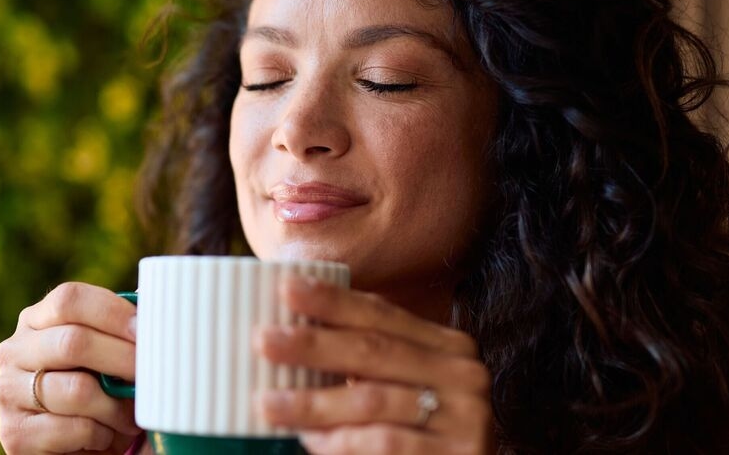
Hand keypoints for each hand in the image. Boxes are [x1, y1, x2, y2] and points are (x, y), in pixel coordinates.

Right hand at [0, 282, 143, 453]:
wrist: (75, 447)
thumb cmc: (97, 393)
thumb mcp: (105, 356)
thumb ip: (121, 331)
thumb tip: (154, 308)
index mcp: (35, 320)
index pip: (69, 299)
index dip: (112, 312)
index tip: (146, 332)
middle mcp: (13, 351)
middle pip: (72, 342)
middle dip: (122, 359)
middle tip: (151, 375)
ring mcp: (7, 392)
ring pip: (77, 390)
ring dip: (115, 407)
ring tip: (129, 417)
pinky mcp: (14, 433)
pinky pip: (74, 428)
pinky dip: (101, 435)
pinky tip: (104, 437)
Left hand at [254, 276, 492, 453]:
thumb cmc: (418, 434)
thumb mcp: (401, 387)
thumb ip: (365, 360)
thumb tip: (287, 329)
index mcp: (446, 346)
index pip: (382, 315)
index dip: (333, 300)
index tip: (286, 288)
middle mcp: (462, 375)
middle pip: (374, 351)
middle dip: (312, 345)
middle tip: (263, 341)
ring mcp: (465, 418)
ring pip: (373, 400)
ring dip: (314, 403)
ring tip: (268, 404)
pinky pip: (386, 443)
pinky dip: (341, 442)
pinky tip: (310, 440)